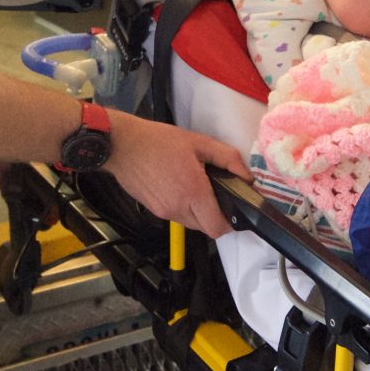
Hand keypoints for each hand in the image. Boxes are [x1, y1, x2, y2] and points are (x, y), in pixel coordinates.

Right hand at [103, 111, 247, 239]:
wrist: (122, 146)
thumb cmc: (158, 142)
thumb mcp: (199, 142)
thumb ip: (228, 159)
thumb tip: (248, 178)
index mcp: (193, 192)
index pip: (217, 228)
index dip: (230, 225)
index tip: (233, 211)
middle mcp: (178, 208)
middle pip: (206, 229)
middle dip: (215, 217)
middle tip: (216, 195)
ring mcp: (164, 212)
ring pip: (191, 224)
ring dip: (199, 213)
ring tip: (196, 189)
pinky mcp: (153, 211)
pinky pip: (176, 217)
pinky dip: (183, 208)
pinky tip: (179, 188)